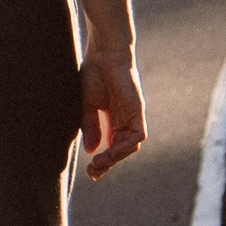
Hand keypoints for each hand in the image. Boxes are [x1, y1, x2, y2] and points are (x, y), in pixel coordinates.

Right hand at [80, 45, 144, 177]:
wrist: (104, 53)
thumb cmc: (94, 73)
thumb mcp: (87, 105)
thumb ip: (91, 127)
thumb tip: (92, 151)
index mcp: (112, 119)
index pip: (111, 146)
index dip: (102, 160)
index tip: (90, 171)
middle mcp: (124, 120)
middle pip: (120, 149)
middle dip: (108, 163)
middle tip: (93, 173)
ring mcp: (132, 117)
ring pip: (129, 145)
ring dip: (115, 157)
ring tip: (98, 164)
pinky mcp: (137, 112)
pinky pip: (136, 135)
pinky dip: (125, 145)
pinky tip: (110, 151)